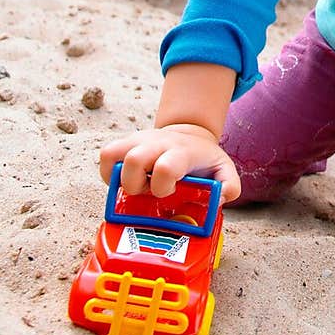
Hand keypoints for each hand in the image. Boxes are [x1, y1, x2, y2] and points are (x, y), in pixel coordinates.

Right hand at [99, 124, 241, 201]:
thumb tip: (222, 198)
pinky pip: (105, 156)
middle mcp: (156, 143)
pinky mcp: (125, 143)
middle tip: (148, 192)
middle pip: (133, 160)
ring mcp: (138, 141)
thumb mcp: (223, 170)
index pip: (165, 167)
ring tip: (137, 185)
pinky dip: (109, 173)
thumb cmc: (202, 159)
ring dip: (120, 178)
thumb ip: (229, 185)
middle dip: (136, 185)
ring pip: (111, 154)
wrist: (189, 136)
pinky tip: (127, 181)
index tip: (170, 192)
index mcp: (180, 152)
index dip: (163, 187)